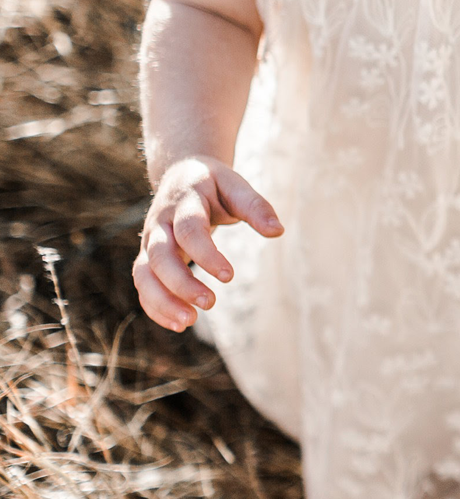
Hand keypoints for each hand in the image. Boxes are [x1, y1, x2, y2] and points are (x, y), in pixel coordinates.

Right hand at [133, 156, 282, 332]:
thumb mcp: (235, 185)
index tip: (229, 277)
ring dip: (162, 301)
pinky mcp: (147, 256)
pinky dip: (155, 306)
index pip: (189, 230)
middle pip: (159, 256)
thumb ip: (255, 206)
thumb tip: (277, 230)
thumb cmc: (213, 184)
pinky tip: (179, 324)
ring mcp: (150, 240)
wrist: (180, 174)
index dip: (206, 254)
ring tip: (188, 322)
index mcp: (184, 201)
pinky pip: (142, 284)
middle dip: (181, 282)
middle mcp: (160, 222)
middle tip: (210, 303)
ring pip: (144, 273)